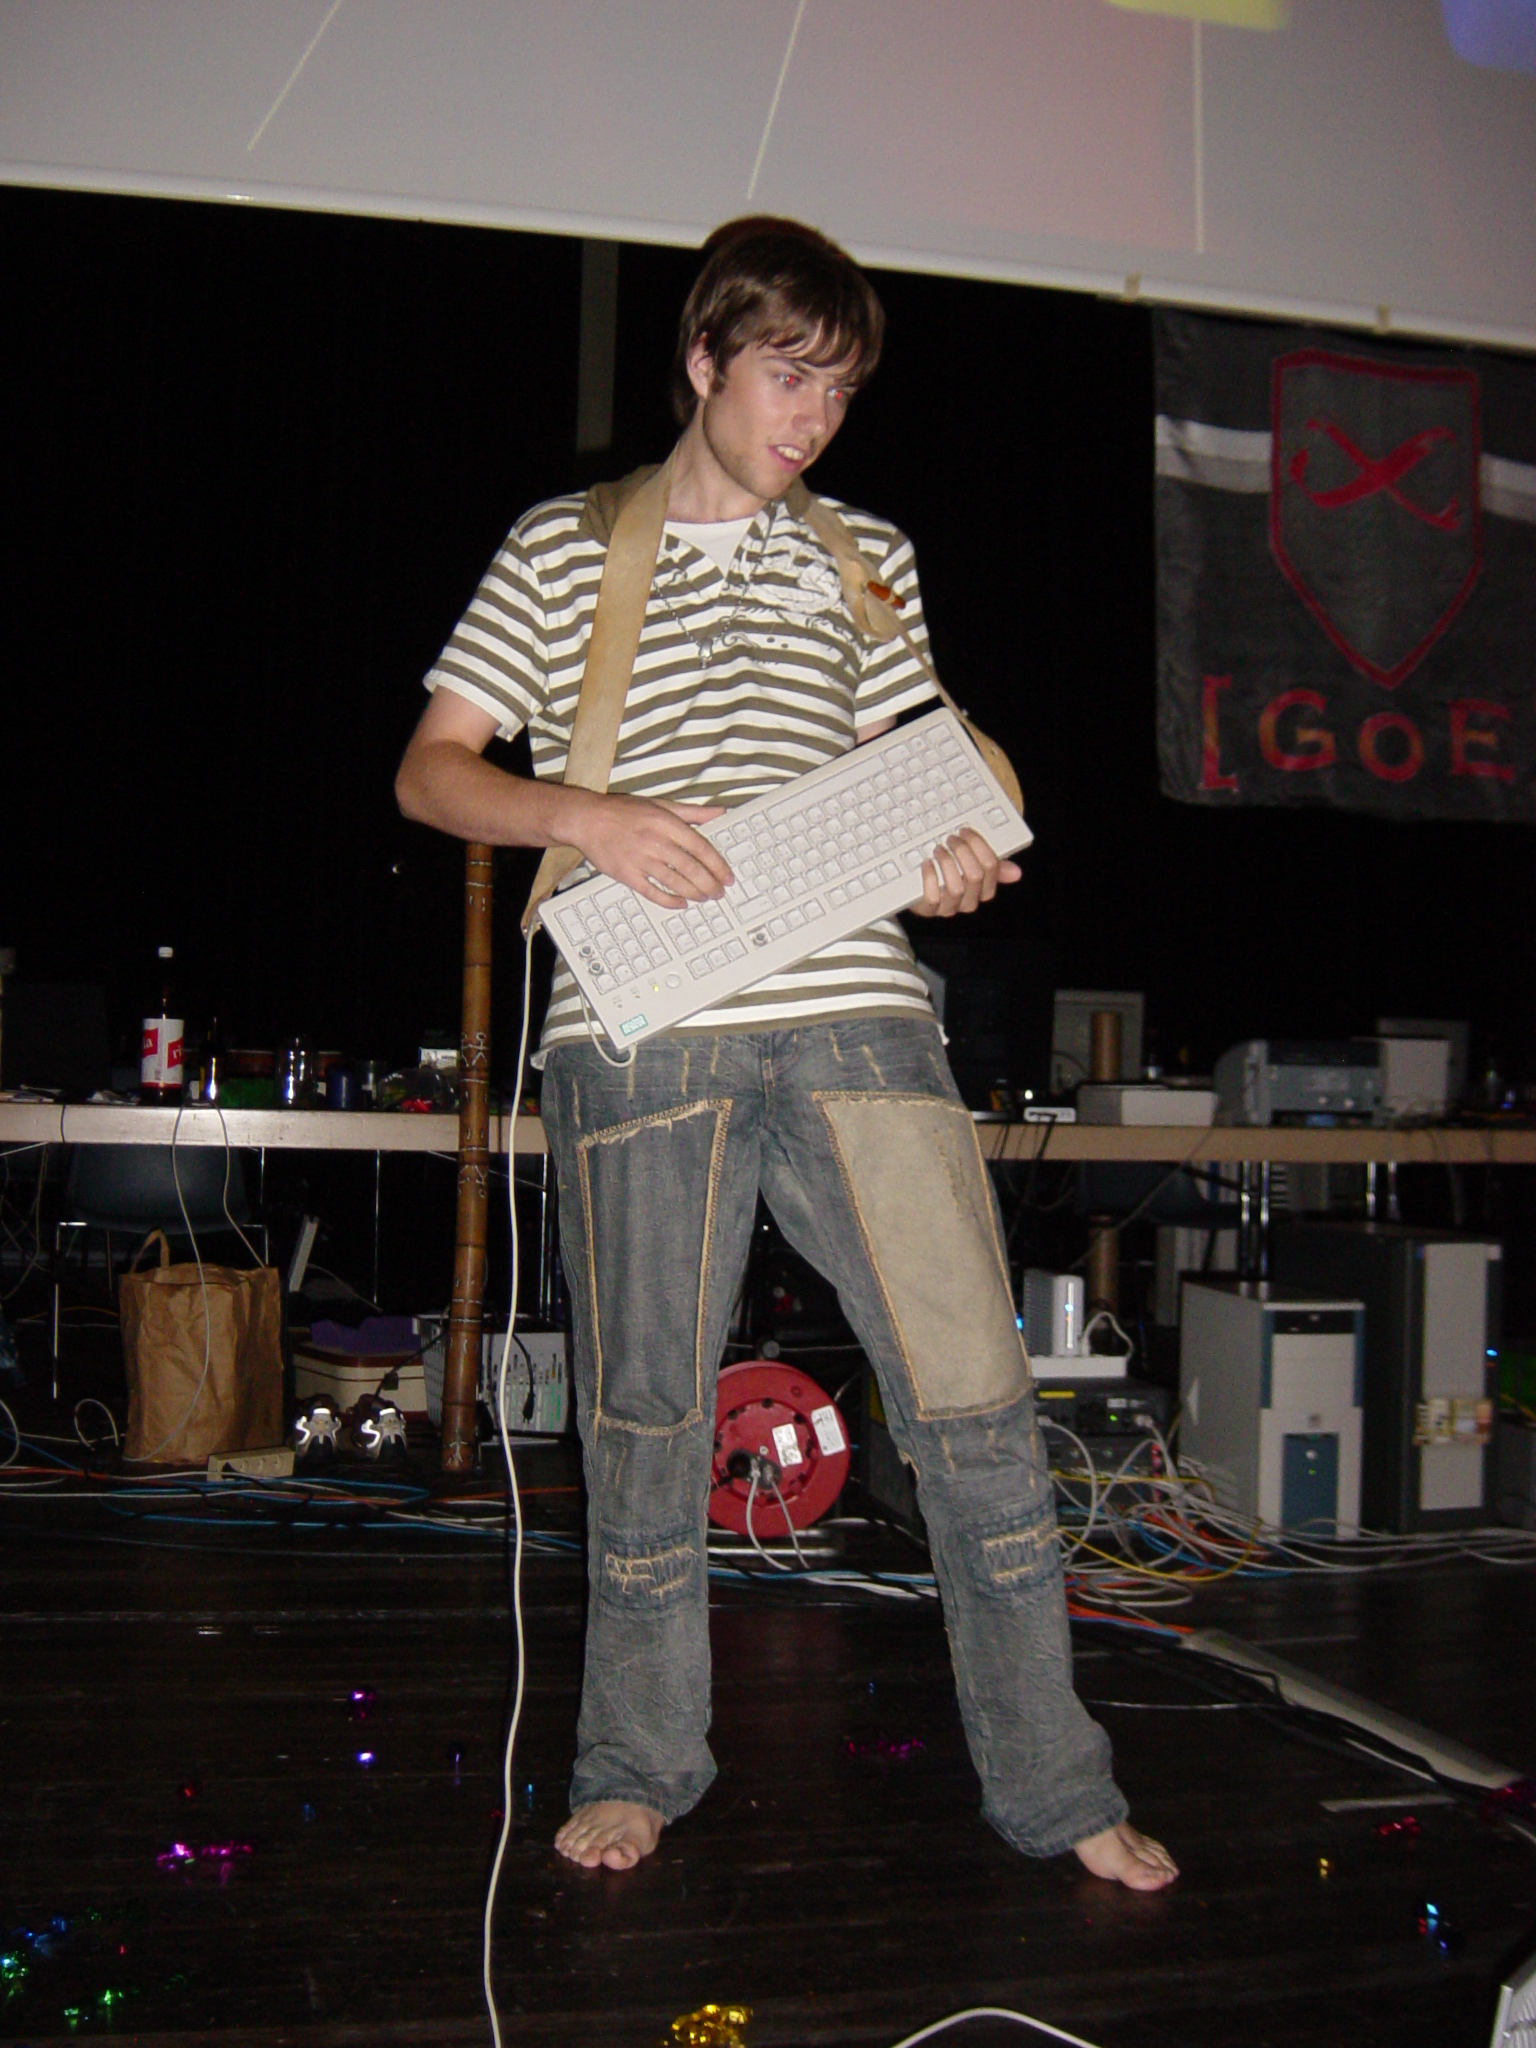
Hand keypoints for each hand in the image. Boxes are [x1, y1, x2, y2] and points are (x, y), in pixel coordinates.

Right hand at [566, 790, 733, 909]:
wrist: (587, 819)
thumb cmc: (622, 811)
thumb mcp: (660, 804)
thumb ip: (692, 812)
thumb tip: (719, 812)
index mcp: (666, 823)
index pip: (701, 848)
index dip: (718, 865)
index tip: (727, 877)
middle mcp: (656, 842)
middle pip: (691, 869)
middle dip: (709, 884)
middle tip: (719, 893)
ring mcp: (641, 860)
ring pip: (675, 882)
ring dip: (694, 893)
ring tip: (704, 898)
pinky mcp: (627, 875)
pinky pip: (652, 892)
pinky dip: (669, 901)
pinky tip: (681, 904)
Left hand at [908, 827, 1020, 918]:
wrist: (921, 894)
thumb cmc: (950, 878)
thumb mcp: (974, 868)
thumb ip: (994, 867)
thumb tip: (1015, 871)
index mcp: (984, 889)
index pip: (991, 866)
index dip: (978, 844)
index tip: (965, 831)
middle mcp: (969, 900)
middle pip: (975, 875)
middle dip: (962, 852)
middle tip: (951, 839)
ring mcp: (949, 907)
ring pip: (956, 887)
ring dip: (946, 863)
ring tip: (938, 850)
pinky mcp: (930, 910)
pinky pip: (933, 898)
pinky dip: (929, 877)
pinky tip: (927, 864)